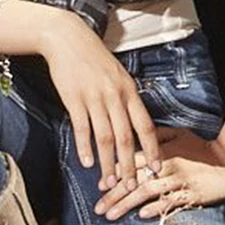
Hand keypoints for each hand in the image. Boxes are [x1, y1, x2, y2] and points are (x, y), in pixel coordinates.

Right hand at [36, 14, 158, 188]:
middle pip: (126, 137)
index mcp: (129, 90)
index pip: (145, 125)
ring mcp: (94, 97)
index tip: (156, 168)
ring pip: (105, 137)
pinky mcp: (74, 99)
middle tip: (131, 186)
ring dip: (107, 163)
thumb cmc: (94, 58)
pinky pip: (82, 128)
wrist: (67, 38)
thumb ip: (125, 99)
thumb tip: (133, 126)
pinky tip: (87, 163)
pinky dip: (84, 148)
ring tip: (109, 182)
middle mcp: (115, 95)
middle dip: (130, 165)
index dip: (151, 149)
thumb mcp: (117, 75)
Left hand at [95, 125, 224, 220]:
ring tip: (111, 215)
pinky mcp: (190, 193)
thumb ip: (158, 133)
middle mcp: (168, 165)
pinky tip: (141, 215)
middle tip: (99, 207)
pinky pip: (170, 202)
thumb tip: (136, 133)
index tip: (99, 185)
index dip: (115, 172)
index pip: (134, 160)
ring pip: (148, 192)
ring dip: (127, 204)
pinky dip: (155, 208)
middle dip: (115, 194)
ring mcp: (180, 180)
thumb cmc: (201, 148)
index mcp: (163, 150)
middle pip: (136, 179)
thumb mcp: (180, 133)